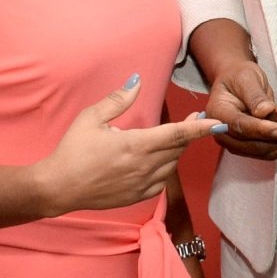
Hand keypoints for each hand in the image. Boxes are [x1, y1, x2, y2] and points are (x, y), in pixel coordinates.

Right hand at [32, 77, 225, 215]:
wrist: (58, 188)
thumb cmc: (72, 150)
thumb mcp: (91, 118)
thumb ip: (118, 100)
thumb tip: (137, 81)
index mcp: (136, 145)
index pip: (178, 134)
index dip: (201, 128)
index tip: (218, 123)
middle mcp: (144, 167)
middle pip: (179, 148)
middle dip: (192, 133)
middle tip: (199, 118)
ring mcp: (142, 184)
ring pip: (172, 165)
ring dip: (178, 150)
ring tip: (176, 136)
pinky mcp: (138, 196)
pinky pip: (162, 180)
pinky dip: (165, 168)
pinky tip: (158, 159)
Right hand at [205, 59, 276, 159]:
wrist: (238, 83)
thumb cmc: (239, 77)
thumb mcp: (247, 77)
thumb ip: (255, 95)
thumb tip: (265, 111)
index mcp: (217, 112)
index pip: (239, 126)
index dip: (261, 129)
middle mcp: (222, 132)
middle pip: (251, 144)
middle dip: (276, 137)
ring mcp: (235, 143)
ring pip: (262, 152)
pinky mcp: (248, 148)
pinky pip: (269, 153)